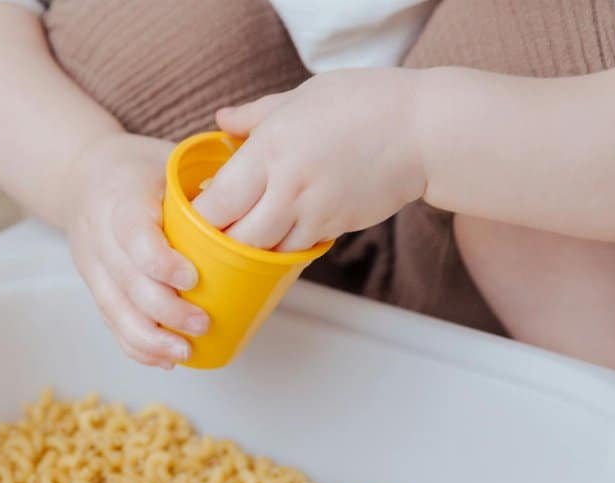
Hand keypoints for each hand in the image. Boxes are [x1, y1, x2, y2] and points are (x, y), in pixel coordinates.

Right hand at [64, 133, 208, 367]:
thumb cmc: (138, 169)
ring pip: (116, 309)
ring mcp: (93, 264)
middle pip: (128, 282)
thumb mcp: (167, 159)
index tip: (192, 278)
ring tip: (184, 351)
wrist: (82, 176)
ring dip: (151, 338)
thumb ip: (206, 179)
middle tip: (202, 323)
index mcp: (121, 199)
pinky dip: (136, 345)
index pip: (134, 236)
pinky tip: (164, 358)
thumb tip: (261, 200)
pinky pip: (111, 321)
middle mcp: (100, 234)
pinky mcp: (94, 286)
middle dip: (166, 310)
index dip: (160, 262)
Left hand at [192, 68, 426, 250]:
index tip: (192, 212)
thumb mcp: (301, 97)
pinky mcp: (336, 227)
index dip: (198, 216)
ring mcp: (314, 212)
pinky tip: (277, 236)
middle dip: (218, 243)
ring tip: (240, 240)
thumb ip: (255, 115)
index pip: (218, 201)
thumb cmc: (363, 103)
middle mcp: (288, 186)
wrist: (422, 131)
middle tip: (210, 236)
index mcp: (271, 148)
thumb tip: (221, 121)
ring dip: (250, 251)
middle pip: (237, 239)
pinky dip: (282, 249)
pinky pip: (297, 250)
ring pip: (266, 253)